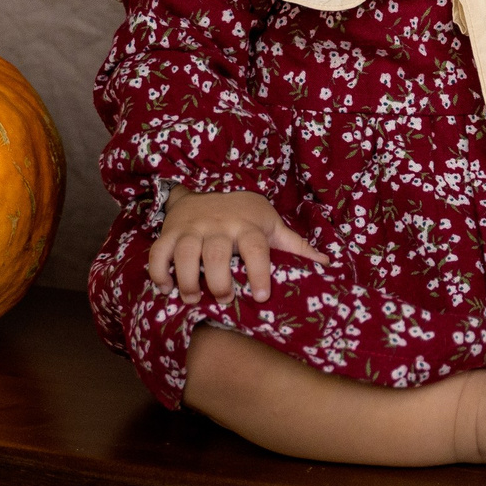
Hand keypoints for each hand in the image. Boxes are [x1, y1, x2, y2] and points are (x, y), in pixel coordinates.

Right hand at [147, 188, 328, 302]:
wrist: (205, 186)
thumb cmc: (244, 214)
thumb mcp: (270, 224)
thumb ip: (295, 245)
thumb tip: (326, 264)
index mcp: (247, 225)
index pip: (256, 247)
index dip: (260, 272)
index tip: (262, 296)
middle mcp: (219, 225)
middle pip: (217, 253)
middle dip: (219, 281)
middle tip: (223, 300)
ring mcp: (192, 228)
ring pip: (186, 253)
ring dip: (187, 280)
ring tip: (193, 298)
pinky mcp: (170, 232)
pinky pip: (159, 252)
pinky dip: (159, 272)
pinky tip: (165, 289)